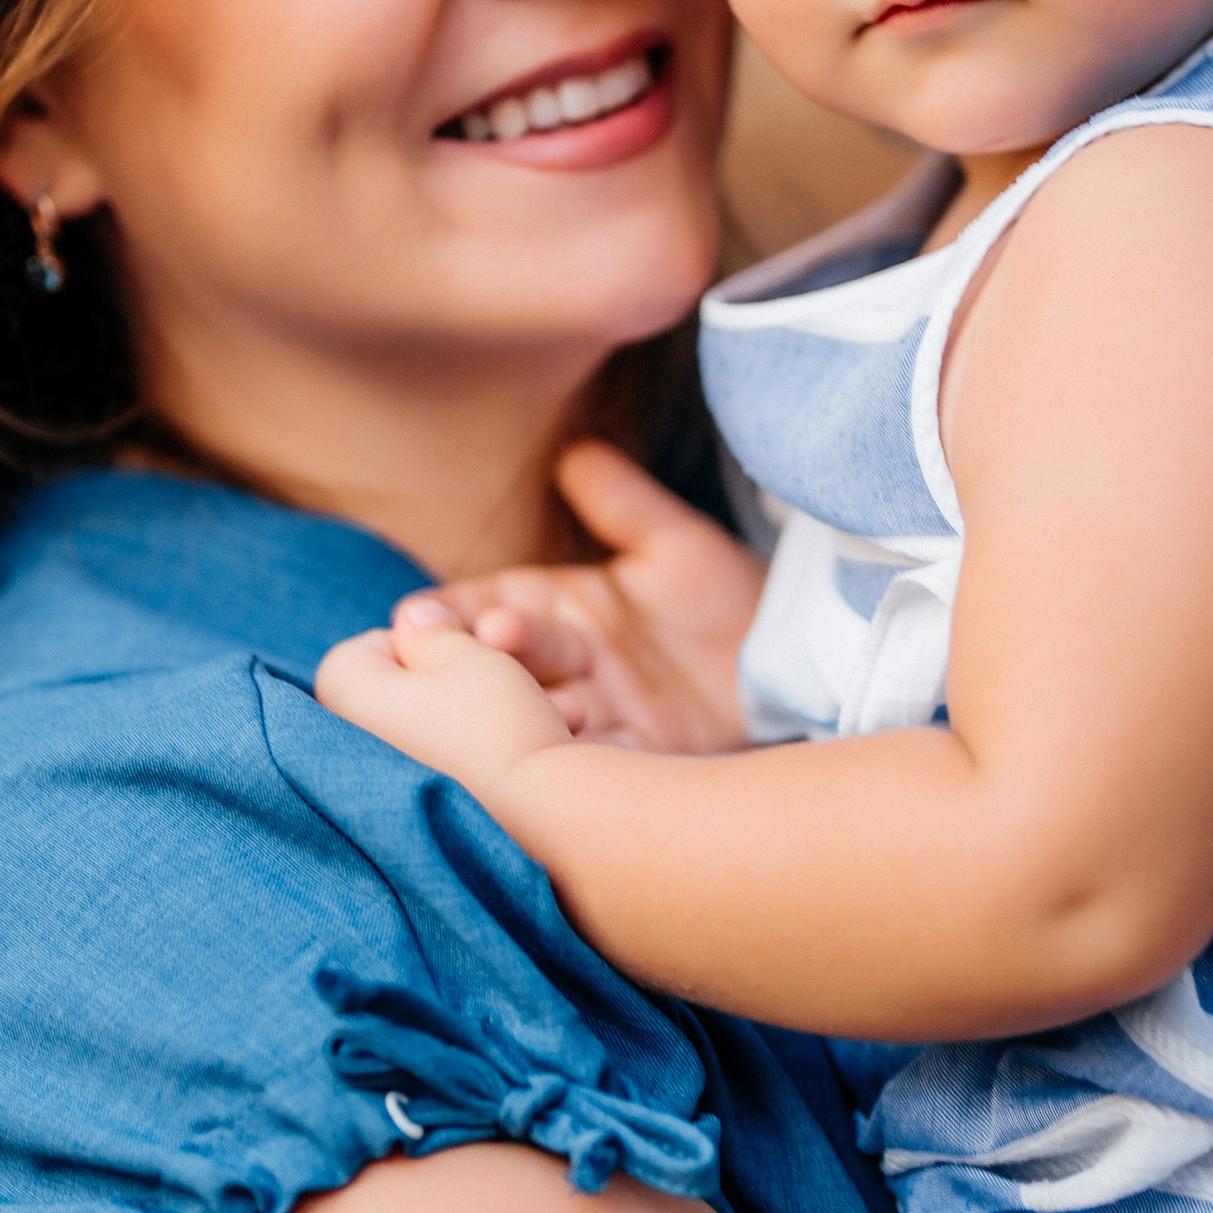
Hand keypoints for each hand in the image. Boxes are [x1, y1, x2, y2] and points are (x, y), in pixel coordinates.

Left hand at [316, 611, 575, 820]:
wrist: (535, 823)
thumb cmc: (495, 727)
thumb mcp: (468, 656)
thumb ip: (432, 631)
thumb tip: (412, 616)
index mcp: (340, 693)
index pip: (371, 648)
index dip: (425, 645)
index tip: (463, 663)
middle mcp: (341, 750)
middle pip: (400, 697)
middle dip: (449, 689)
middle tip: (491, 695)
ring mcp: (372, 795)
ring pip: (426, 738)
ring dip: (468, 726)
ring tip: (515, 730)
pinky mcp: (411, 828)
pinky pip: (440, 780)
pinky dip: (469, 770)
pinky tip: (510, 773)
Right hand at [390, 440, 760, 754]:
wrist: (793, 656)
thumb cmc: (728, 594)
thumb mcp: (674, 544)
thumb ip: (622, 502)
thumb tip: (574, 451)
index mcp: (560, 607)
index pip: (488, 604)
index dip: (454, 610)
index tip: (419, 614)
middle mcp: (568, 662)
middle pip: (511, 660)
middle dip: (489, 655)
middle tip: (486, 641)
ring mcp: (598, 712)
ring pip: (546, 713)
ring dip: (534, 711)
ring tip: (538, 696)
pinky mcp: (637, 756)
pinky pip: (599, 761)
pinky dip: (583, 759)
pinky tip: (576, 745)